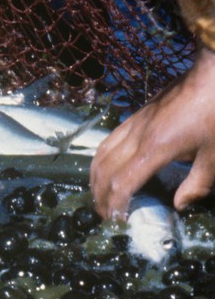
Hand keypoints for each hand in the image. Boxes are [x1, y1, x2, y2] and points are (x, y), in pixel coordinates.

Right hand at [91, 45, 214, 216]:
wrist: (210, 76)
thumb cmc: (214, 115)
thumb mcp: (214, 156)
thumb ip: (197, 185)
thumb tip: (179, 206)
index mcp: (155, 148)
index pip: (122, 182)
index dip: (114, 205)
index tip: (115, 222)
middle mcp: (137, 135)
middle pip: (104, 168)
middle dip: (100, 195)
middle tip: (104, 216)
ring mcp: (134, 123)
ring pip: (101, 151)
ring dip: (96, 176)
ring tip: (100, 195)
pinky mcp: (137, 115)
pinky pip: (110, 139)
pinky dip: (102, 158)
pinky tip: (108, 166)